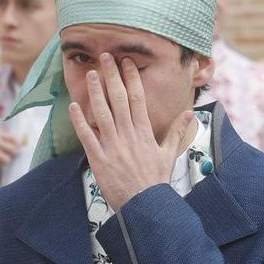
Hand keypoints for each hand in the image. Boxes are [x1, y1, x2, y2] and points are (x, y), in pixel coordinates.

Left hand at [66, 53, 197, 210]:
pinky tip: (74, 106)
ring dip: (96, 92)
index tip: (126, 62)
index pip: (138, 99)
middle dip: (112, 77)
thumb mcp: (168, 154)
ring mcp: (113, 147)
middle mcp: (129, 136)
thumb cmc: (155, 181)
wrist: (145, 206)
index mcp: (144, 133)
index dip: (131, 78)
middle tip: (105, 58)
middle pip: (119, 100)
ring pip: (103, 113)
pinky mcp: (99, 159)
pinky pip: (88, 137)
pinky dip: (80, 121)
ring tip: (91, 74)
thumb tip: (189, 112)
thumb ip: (176, 131)